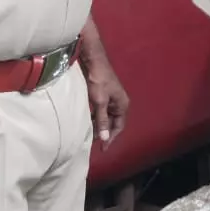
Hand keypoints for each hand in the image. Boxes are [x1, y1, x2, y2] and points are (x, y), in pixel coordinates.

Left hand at [78, 26, 129, 149]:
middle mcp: (119, 103)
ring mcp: (111, 99)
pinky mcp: (103, 95)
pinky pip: (101, 111)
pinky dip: (95, 118)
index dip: (111, 138)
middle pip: (113, 123)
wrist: (93, 61)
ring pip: (106, 117)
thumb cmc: (98, 81)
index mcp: (122, 105)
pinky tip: (87, 122)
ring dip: (99, 125)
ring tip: (90, 135)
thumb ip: (102, 120)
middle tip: (94, 143)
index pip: (119, 127)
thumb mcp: (100, 102)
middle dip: (105, 133)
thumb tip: (105, 137)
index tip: (103, 148)